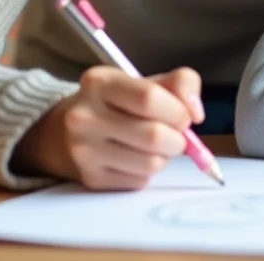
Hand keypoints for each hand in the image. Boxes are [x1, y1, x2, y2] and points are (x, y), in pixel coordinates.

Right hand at [13, 65, 204, 190]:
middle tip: (176, 135)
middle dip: (178, 139)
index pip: (149, 98)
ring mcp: (84, 150)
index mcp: (100, 82)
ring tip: (154, 146)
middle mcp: (85, 116)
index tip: (184, 116)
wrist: (68, 130)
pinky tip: (136, 158)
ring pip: (150, 163)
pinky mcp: (90, 178)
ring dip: (164, 157)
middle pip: (153, 135)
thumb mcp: (147, 81)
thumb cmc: (119, 103)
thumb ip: (181, 83)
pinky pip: (139, 181)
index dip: (178, 111)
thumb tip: (195, 112)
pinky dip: (148, 172)